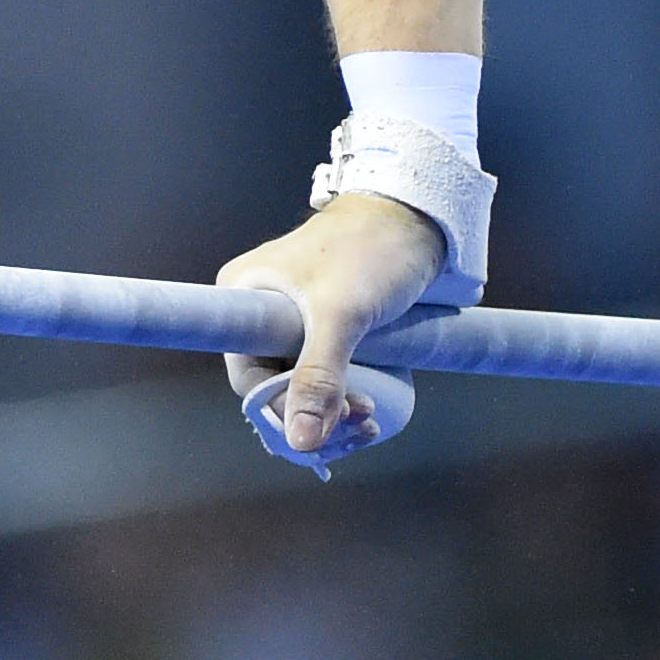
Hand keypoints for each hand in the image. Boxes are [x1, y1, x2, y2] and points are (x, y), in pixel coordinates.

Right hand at [216, 190, 441, 465]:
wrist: (416, 216)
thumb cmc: (371, 248)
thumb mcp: (341, 313)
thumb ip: (318, 377)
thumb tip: (300, 443)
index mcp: (243, 295)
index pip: (248, 380)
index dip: (285, 414)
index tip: (326, 425)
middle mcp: (259, 311)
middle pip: (276, 392)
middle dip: (317, 420)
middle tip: (361, 422)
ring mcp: (292, 322)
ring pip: (302, 392)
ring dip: (335, 418)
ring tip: (370, 419)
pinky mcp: (323, 328)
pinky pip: (323, 381)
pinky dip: (343, 404)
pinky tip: (369, 412)